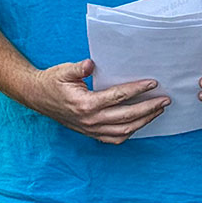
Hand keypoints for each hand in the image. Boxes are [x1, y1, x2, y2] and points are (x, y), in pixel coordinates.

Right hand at [28, 60, 169, 144]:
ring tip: (158, 110)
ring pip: (124, 131)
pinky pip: (114, 139)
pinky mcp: (90, 134)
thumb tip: (90, 64)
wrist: (36, 97)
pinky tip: (141, 123)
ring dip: (144, 121)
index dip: (137, 90)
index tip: (153, 83)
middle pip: (127, 117)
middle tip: (165, 100)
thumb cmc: (52, 82)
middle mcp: (90, 120)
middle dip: (149, 108)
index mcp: (85, 104)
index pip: (118, 97)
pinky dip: (130, 132)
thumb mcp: (63, 71)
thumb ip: (78, 68)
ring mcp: (91, 130)